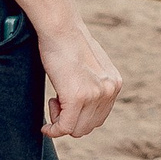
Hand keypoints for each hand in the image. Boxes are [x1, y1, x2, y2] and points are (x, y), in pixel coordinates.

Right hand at [38, 17, 123, 140]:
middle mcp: (110, 90)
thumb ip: (93, 85)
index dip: (78, 117)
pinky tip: (45, 126)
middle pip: (89, 127)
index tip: (64, 106)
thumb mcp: (90, 67)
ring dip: (61, 122)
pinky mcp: (78, 97)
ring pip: (76, 130)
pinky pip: (64, 128)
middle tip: (57, 102)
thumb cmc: (68, 44)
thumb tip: (86, 104)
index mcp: (114, 83)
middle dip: (70, 122)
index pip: (98, 118)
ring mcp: (96, 94)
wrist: (60, 29)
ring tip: (54, 101)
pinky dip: (53, 130)